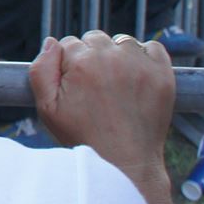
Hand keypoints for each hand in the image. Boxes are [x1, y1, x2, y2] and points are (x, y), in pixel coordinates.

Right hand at [29, 30, 175, 176]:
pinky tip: (138, 77)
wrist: (125, 164)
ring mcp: (140, 64)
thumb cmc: (84, 138)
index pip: (69, 44)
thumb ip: (41, 70)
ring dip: (118, 55)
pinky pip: (153, 47)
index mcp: (81, 63)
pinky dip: (146, 57)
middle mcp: (112, 57)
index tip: (75, 86)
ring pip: (122, 42)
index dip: (68, 65)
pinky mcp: (163, 74)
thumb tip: (51, 43)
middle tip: (95, 87)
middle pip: (95, 39)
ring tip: (116, 84)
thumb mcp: (47, 109)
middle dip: (91, 57)